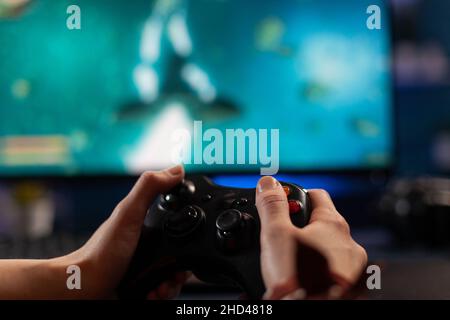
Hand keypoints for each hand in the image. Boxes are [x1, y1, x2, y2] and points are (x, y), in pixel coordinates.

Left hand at [63, 165, 187, 298]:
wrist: (83, 288)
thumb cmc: (101, 253)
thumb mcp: (128, 214)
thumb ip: (150, 188)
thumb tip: (177, 170)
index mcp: (147, 226)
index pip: (180, 226)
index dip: (189, 235)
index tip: (190, 245)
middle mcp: (148, 247)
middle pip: (181, 256)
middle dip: (182, 268)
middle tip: (175, 274)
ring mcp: (145, 268)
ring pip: (175, 277)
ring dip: (174, 284)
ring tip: (162, 287)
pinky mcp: (143, 287)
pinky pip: (164, 292)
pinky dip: (163, 294)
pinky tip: (154, 293)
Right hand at [255, 176, 367, 299]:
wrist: (312, 309)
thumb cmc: (300, 280)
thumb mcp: (277, 235)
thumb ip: (272, 206)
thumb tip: (268, 183)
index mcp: (333, 225)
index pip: (316, 194)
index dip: (296, 194)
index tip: (283, 202)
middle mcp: (349, 244)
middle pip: (321, 222)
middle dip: (300, 227)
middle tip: (280, 238)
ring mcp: (352, 269)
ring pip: (327, 248)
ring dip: (309, 249)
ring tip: (288, 262)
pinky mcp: (349, 288)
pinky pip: (331, 270)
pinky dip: (316, 270)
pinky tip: (300, 279)